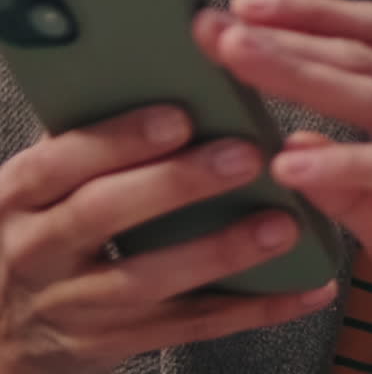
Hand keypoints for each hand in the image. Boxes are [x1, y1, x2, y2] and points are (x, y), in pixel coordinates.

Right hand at [0, 106, 335, 373]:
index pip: (61, 161)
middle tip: (245, 156)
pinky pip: (188, 328)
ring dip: (222, 252)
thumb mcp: (32, 188)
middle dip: (177, 184)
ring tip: (282, 224)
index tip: (179, 115)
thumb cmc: (28, 232)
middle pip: (105, 215)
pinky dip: (250, 309)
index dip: (118, 138)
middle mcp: (38, 251)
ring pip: (150, 281)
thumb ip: (82, 143)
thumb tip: (156, 69)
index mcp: (18, 196)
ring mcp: (73, 307)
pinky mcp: (112, 347)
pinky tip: (301, 289)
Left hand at [195, 0, 371, 373]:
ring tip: (240, 63)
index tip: (240, 8)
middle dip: (286, 36)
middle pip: (366, 54)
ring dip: (305, 74)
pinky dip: (352, 162)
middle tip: (215, 25)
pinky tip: (295, 167)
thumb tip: (291, 146)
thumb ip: (354, 189)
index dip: (309, 17)